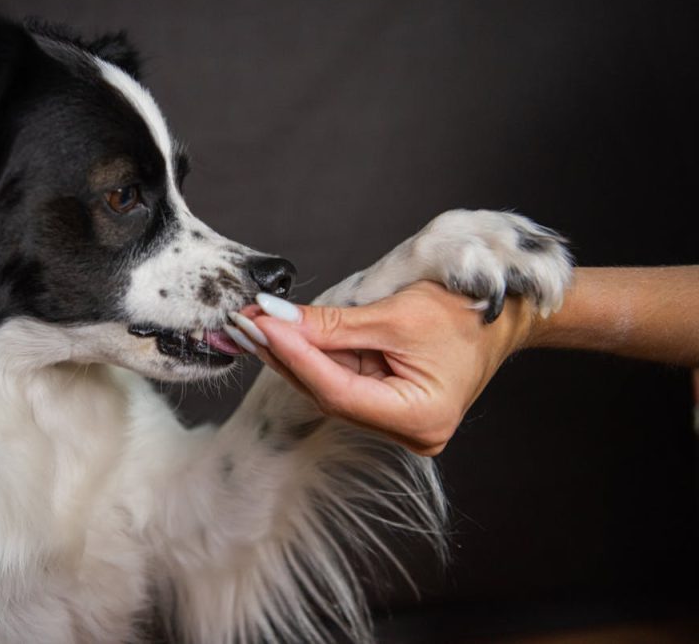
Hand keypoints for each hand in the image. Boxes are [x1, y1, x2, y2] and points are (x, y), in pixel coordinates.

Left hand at [236, 282, 534, 455]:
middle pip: (327, 393)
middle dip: (283, 354)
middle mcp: (407, 432)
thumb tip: (277, 320)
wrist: (504, 315)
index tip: (259, 325)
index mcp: (420, 419)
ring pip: (328, 386)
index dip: (294, 357)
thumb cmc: (465, 313)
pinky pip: (340, 380)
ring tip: (252, 323)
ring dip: (289, 354)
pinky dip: (311, 356)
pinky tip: (280, 334)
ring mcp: (396, 422)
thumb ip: (334, 324)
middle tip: (242, 322)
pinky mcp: (387, 405)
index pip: (337, 391)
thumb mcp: (396, 315)